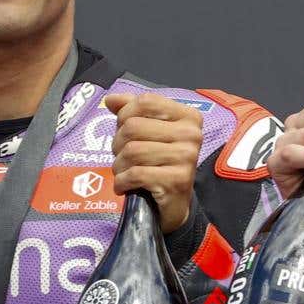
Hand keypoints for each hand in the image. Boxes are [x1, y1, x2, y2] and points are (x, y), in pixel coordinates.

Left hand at [105, 93, 202, 233]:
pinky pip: (136, 173)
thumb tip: (111, 99)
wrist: (174, 204)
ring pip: (132, 150)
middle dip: (118, 143)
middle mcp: (192, 134)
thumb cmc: (158, 163)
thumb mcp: (147, 133)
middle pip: (134, 126)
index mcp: (187, 116)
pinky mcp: (178, 180)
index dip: (125, 114)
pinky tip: (125, 185)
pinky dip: (122, 181)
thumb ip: (131, 111)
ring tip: (125, 172)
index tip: (123, 129)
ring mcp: (187, 157)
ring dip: (119, 165)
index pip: (146, 101)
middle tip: (123, 156)